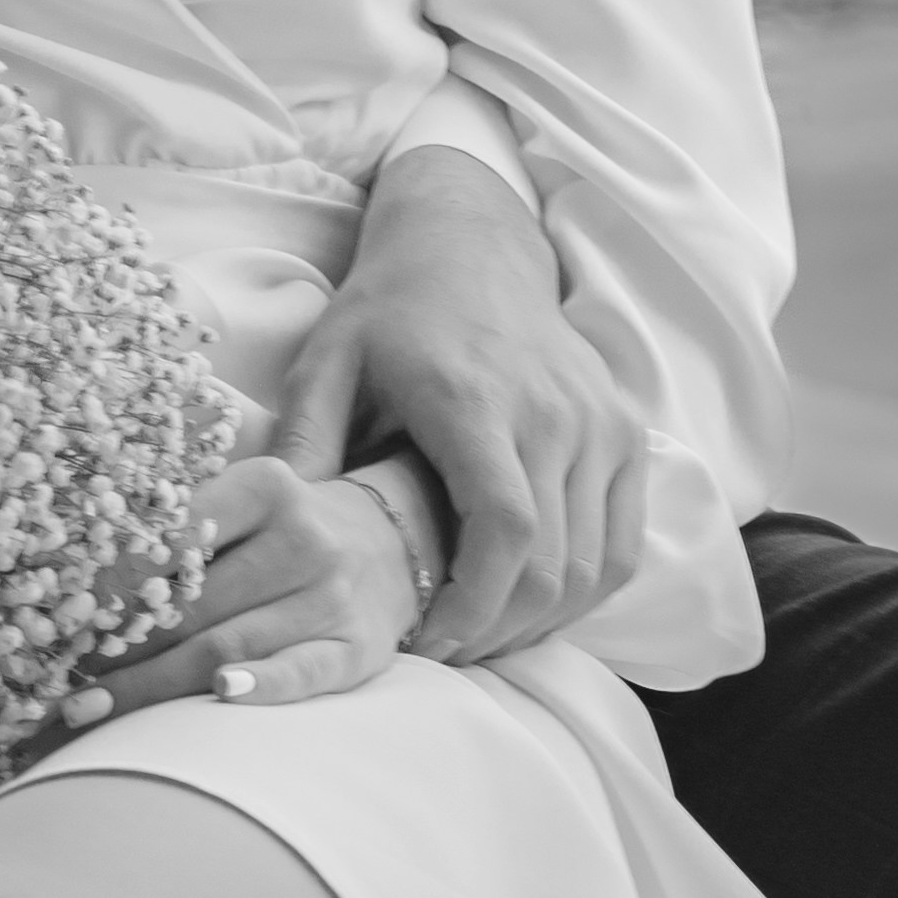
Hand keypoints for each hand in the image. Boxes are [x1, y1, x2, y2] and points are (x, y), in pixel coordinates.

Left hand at [75, 453, 421, 719]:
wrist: (396, 542)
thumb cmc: (288, 527)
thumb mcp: (247, 499)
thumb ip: (181, 522)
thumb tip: (76, 571)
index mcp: (267, 486)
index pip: (176, 535)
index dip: (113, 579)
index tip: (62, 612)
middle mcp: (304, 538)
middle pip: (193, 603)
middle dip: (119, 647)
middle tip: (59, 678)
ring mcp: (332, 597)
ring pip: (228, 645)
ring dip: (152, 684)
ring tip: (89, 709)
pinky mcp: (357, 650)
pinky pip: (302, 671)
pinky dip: (261, 685)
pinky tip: (217, 695)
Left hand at [271, 148, 646, 661]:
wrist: (470, 242)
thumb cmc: (390, 309)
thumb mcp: (328, 359)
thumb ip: (303, 442)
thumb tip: (272, 532)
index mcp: (476, 399)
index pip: (506, 526)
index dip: (477, 604)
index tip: (433, 643)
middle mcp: (553, 412)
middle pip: (553, 563)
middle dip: (500, 631)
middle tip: (446, 655)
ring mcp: (600, 422)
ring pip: (595, 564)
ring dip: (544, 621)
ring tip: (483, 638)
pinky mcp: (624, 431)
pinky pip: (624, 542)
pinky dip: (585, 591)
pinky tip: (532, 606)